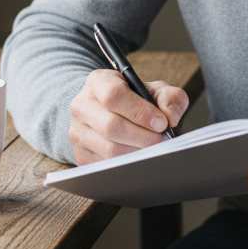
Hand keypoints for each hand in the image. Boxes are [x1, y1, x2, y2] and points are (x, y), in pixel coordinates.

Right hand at [69, 68, 187, 163]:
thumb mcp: (154, 90)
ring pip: (108, 149)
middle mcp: (81, 106)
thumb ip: (169, 97)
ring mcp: (77, 132)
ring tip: (154, 150)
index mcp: (98, 82)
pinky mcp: (80, 154)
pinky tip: (140, 159)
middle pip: (110, 126)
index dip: (139, 111)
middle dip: (143, 137)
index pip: (113, 95)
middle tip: (162, 141)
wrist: (109, 113)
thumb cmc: (135, 100)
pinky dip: (127, 166)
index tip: (161, 123)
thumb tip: (169, 118)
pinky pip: (105, 166)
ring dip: (137, 153)